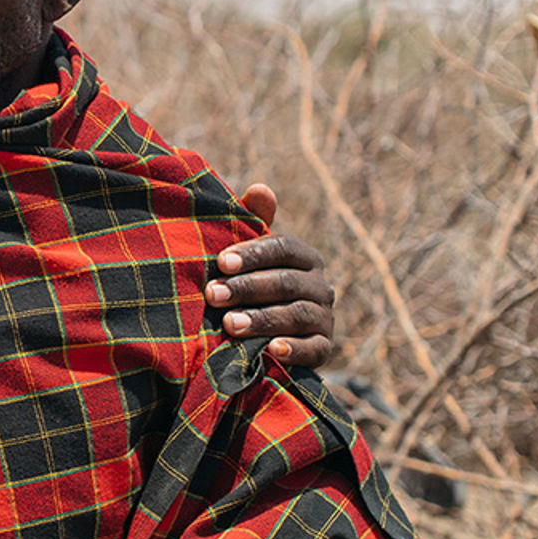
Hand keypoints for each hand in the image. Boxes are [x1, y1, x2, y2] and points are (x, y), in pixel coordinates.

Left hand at [206, 183, 336, 367]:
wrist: (265, 339)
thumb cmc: (251, 287)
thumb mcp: (248, 258)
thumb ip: (253, 224)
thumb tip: (260, 188)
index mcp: (304, 257)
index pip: (284, 248)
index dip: (254, 253)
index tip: (221, 262)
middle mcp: (321, 285)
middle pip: (287, 282)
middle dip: (247, 287)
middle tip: (213, 294)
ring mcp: (325, 318)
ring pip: (297, 315)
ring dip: (262, 319)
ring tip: (230, 324)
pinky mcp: (324, 349)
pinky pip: (314, 349)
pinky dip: (295, 350)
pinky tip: (271, 350)